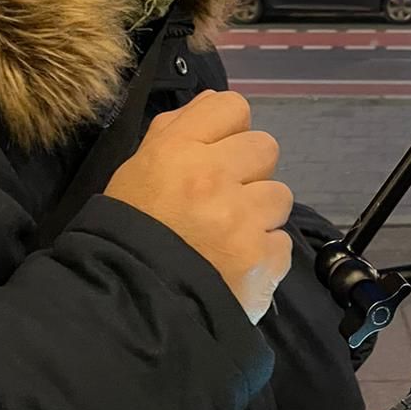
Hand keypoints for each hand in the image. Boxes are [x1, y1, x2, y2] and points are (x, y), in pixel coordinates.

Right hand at [106, 92, 291, 323]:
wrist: (130, 307)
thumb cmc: (129, 233)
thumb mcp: (137, 172)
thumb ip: (176, 130)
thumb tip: (214, 102)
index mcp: (179, 150)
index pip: (232, 107)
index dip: (228, 129)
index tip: (217, 153)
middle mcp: (214, 176)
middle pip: (264, 147)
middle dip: (249, 172)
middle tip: (223, 200)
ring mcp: (243, 219)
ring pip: (280, 195)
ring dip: (260, 215)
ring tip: (229, 237)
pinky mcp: (263, 259)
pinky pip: (282, 242)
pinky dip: (263, 255)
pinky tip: (236, 266)